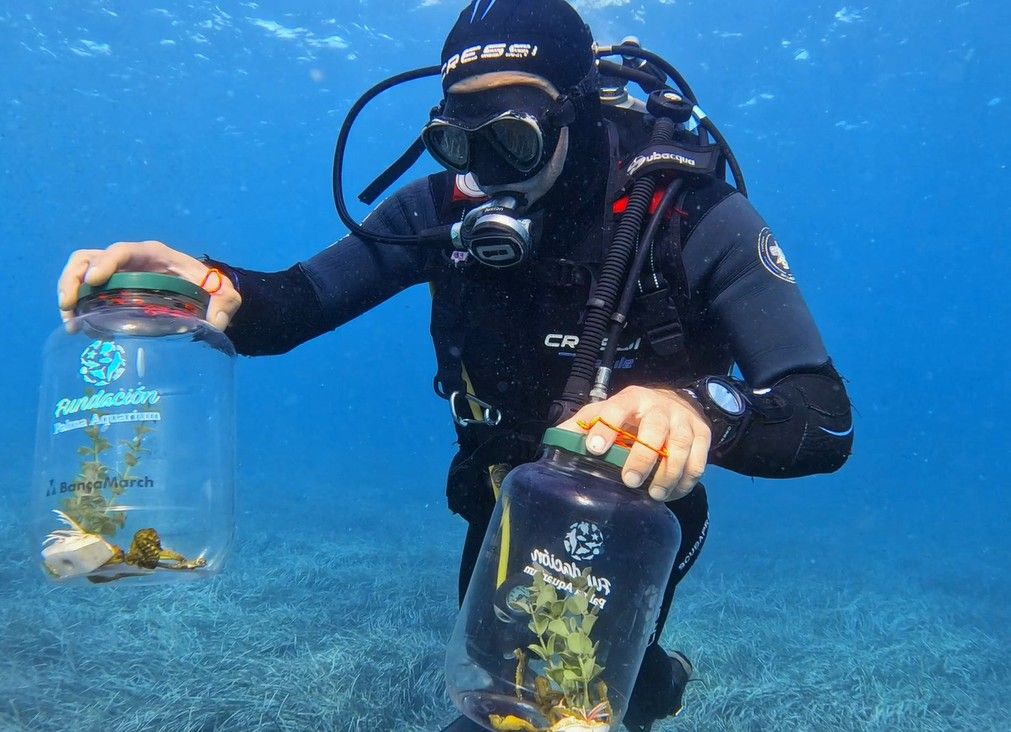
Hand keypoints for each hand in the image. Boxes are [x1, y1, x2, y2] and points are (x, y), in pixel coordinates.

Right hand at [57, 240, 240, 330]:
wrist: (204, 291)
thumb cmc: (211, 287)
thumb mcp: (224, 295)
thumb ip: (224, 304)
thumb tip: (215, 323)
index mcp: (154, 254)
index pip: (124, 250)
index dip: (106, 262)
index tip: (94, 280)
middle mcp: (130, 260)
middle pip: (90, 257)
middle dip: (74, 277)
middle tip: (69, 305)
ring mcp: (117, 273)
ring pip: (81, 271)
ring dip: (69, 292)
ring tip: (70, 322)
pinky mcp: (111, 288)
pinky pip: (85, 289)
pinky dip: (77, 305)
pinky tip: (79, 328)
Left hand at [557, 386, 711, 501]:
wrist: (677, 402)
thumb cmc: (633, 414)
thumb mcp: (608, 411)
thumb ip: (583, 424)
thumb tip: (554, 441)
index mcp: (632, 398)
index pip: (618, 408)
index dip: (606, 427)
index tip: (594, 449)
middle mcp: (660, 406)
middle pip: (654, 428)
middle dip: (642, 456)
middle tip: (629, 481)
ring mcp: (684, 420)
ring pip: (680, 446)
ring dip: (668, 473)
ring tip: (655, 495)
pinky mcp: (702, 435)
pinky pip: (698, 460)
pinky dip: (686, 481)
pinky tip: (672, 493)